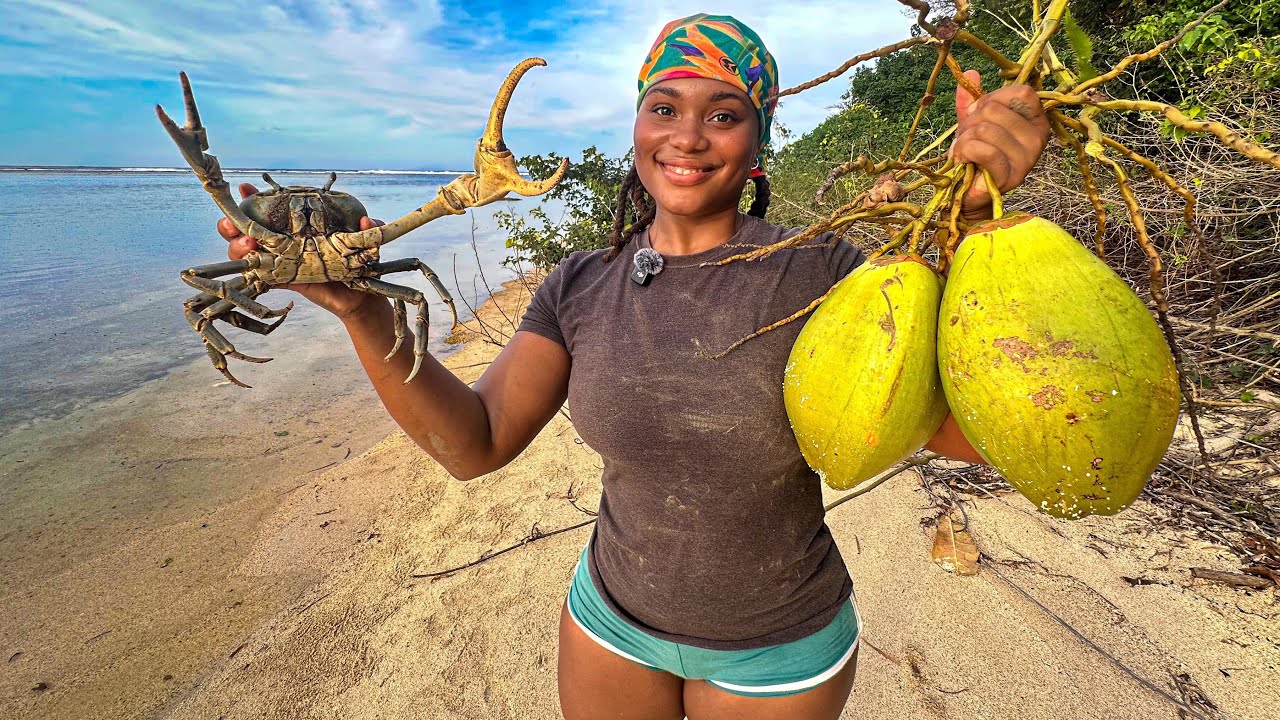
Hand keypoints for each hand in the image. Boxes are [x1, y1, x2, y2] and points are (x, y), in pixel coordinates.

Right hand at [218, 182, 386, 320]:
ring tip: (249, 245)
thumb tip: (366, 221)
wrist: (359, 297)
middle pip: (245, 229)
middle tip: (234, 224)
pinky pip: (258, 276)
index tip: (245, 188)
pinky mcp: (283, 281)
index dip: (251, 197)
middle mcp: (283, 240)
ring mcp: (280, 261)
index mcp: (296, 225)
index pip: (268, 207)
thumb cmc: (359, 263)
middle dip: (232, 224)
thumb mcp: (365, 243)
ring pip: (245, 252)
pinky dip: (251, 271)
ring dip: (238, 247)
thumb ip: (367, 229)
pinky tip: (252, 267)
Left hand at [949, 70, 1050, 220]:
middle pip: (995, 109)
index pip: (1021, 92)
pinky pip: (982, 150)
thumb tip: (970, 73)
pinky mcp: (1012, 176)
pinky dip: (965, 153)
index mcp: (1036, 121)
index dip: (993, 99)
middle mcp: (1038, 138)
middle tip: (969, 140)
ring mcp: (1028, 158)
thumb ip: (971, 99)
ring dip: (964, 140)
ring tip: (966, 153)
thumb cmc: (975, 155)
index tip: (981, 115)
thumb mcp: (973, 122)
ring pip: (984, 129)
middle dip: (971, 122)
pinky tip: (965, 162)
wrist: (967, 192)